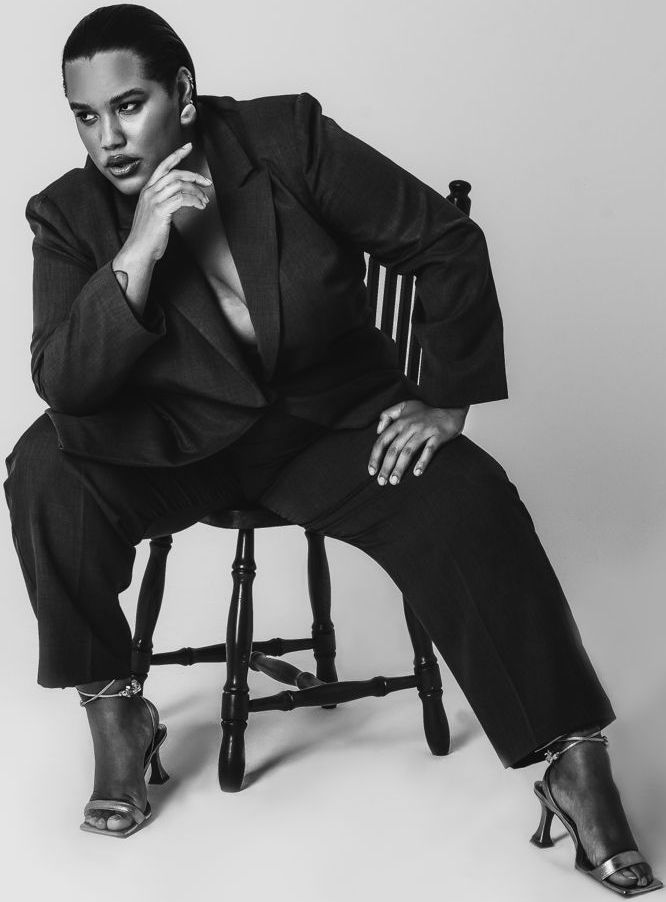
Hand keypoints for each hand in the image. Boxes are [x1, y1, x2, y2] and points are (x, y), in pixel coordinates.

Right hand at [124, 142, 211, 262]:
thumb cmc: (148, 235)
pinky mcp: (160, 210)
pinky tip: (199, 206)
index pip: (163, 166)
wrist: (139, 250)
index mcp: (147, 190)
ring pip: (180, 185)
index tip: (188, 147)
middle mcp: (149, 192)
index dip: (176, 155)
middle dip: (194, 176)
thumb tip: (180, 198)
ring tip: (204, 201)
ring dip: (196, 192)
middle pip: (175, 173)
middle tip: (206, 182)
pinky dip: (194, 201)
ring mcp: (154, 200)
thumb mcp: (154, 213)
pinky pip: (182, 198)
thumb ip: (163, 202)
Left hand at [367, 400, 468, 484]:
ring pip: (408, 451)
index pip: (382, 441)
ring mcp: (424, 431)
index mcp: (400, 422)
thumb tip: (378, 430)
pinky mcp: (438, 435)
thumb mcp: (404, 407)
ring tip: (394, 481)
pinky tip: (417, 473)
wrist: (450, 407)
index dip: (375, 456)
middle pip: (394, 449)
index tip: (371, 470)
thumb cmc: (425, 411)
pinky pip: (429, 450)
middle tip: (382, 481)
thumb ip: (387, 415)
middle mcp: (410, 426)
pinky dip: (423, 461)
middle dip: (386, 466)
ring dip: (400, 467)